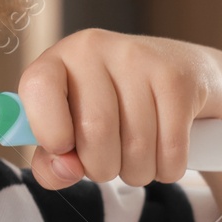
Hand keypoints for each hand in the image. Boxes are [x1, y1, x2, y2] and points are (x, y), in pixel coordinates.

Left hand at [16, 29, 221, 190]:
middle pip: (94, 131)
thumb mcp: (73, 128)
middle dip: (101, 168)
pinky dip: (167, 169)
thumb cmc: (114, 108)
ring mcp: (141, 59)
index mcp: (60, 58)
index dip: (48, 130)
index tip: (63, 149)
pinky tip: (164, 153)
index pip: (37, 87)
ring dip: (137, 172)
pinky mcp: (178, 79)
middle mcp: (96, 49)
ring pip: (136, 148)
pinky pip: (172, 151)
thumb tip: (65, 169)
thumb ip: (51, 161)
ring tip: (138, 156)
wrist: (183, 72)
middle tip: (108, 162)